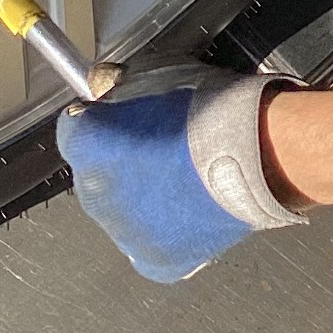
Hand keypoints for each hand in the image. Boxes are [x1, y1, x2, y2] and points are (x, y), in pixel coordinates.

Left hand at [55, 65, 304, 281]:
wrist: (258, 153)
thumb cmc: (212, 111)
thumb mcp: (157, 72)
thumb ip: (117, 84)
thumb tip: (103, 85)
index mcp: (86, 146)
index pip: (74, 129)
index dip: (101, 119)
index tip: (123, 117)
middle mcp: (94, 193)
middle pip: (96, 175)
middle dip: (120, 163)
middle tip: (163, 148)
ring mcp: (124, 232)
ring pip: (121, 213)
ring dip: (141, 199)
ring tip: (183, 181)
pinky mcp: (155, 260)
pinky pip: (147, 247)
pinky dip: (163, 233)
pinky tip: (187, 211)